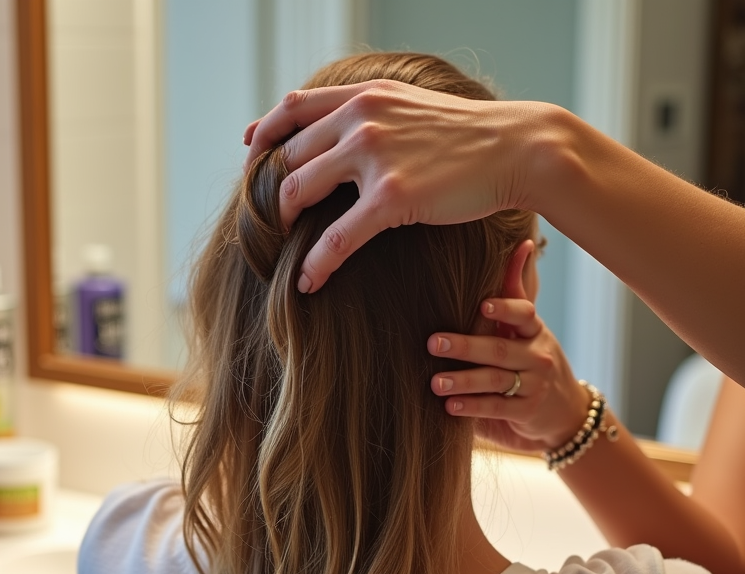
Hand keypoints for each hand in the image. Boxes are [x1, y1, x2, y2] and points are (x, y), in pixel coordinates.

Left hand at [243, 80, 551, 292]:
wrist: (517, 148)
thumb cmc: (465, 135)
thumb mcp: (410, 106)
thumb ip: (370, 112)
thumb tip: (341, 129)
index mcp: (364, 96)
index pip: (293, 107)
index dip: (265, 133)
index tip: (250, 154)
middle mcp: (361, 118)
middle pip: (288, 155)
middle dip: (268, 189)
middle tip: (263, 217)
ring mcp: (374, 156)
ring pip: (299, 191)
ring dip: (281, 222)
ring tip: (279, 247)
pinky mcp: (392, 197)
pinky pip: (336, 237)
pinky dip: (316, 263)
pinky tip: (308, 282)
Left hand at [426, 298, 588, 452]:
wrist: (567, 413)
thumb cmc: (535, 361)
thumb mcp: (530, 327)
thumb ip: (516, 291)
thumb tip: (523, 243)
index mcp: (534, 331)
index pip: (524, 314)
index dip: (505, 309)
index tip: (482, 306)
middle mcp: (536, 355)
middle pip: (499, 349)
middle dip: (465, 346)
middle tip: (433, 342)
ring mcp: (533, 385)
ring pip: (495, 380)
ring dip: (463, 380)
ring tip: (435, 382)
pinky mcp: (526, 412)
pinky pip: (496, 408)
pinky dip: (472, 407)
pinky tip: (449, 406)